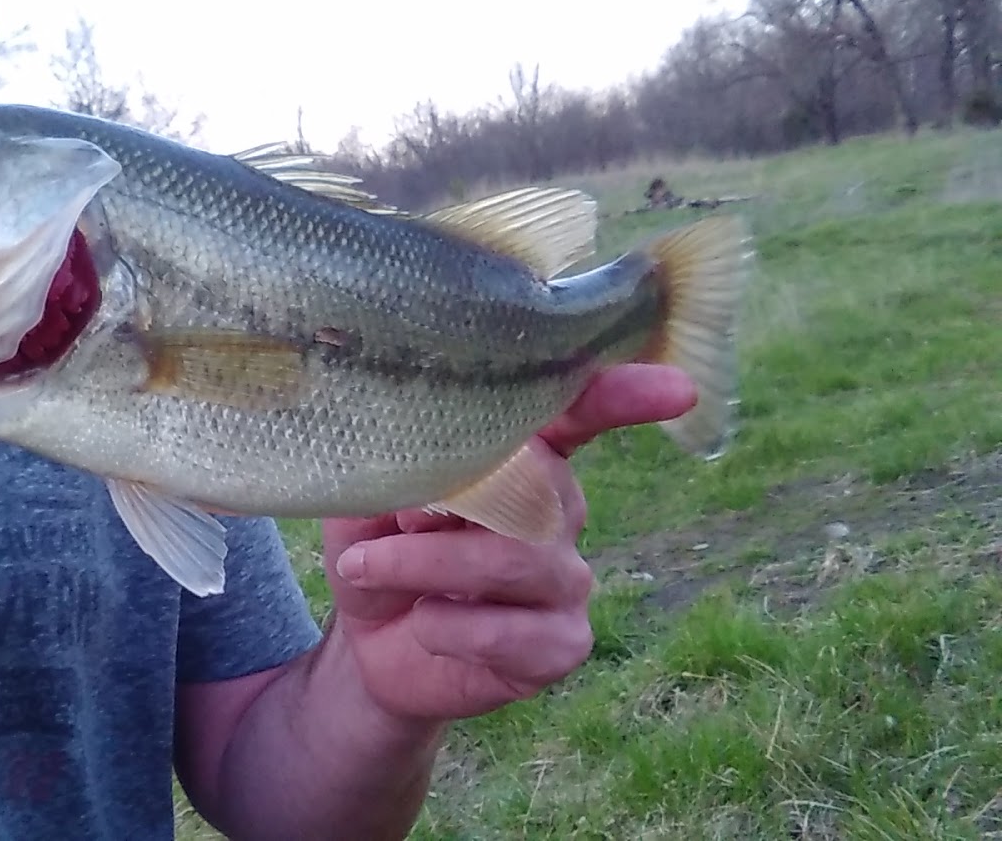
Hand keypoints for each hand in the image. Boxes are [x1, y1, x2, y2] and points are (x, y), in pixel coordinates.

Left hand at [319, 364, 695, 720]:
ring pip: (514, 559)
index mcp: (524, 463)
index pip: (577, 418)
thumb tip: (418, 473)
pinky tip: (423, 624)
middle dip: (445, 504)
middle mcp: (559, 514)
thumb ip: (392, 475)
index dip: (622, 398)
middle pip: (535, 490)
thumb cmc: (375, 551)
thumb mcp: (364, 501)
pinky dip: (447, 626)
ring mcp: (567, 581)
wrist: (367, 648)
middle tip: (390, 519)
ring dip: (424, 563)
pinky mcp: (561, 645)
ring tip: (364, 568)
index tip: (675, 389)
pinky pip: (511, 632)